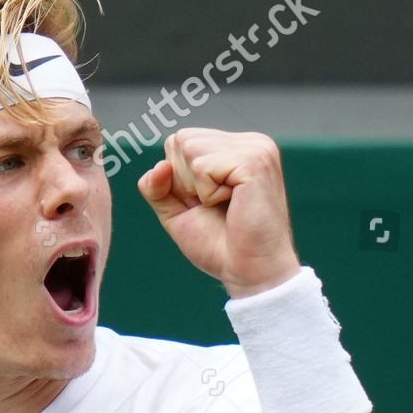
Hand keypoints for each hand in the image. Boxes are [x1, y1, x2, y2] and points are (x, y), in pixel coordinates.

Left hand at [136, 128, 300, 294]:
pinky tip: (232, 205)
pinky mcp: (254, 161)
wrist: (250, 272)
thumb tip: (159, 166)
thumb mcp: (176, 212)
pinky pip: (202, 166)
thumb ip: (157, 187)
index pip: (180, 140)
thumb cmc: (220, 245)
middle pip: (181, 140)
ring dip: (196, 187)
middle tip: (216, 206)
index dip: (177, 178)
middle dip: (184, 181)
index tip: (206, 203)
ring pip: (190, 149)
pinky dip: (207, 193)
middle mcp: (249, 142)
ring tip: (224, 205)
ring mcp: (256, 148)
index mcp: (236, 148)